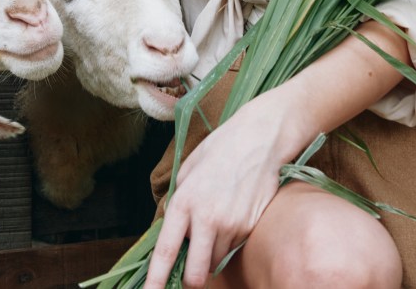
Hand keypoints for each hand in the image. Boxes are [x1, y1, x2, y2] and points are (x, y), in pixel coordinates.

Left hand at [144, 89, 304, 288]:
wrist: (259, 140)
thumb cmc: (220, 151)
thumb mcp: (188, 171)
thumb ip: (177, 201)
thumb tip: (168, 225)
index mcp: (184, 202)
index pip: (166, 250)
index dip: (156, 278)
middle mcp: (207, 218)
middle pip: (196, 273)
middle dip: (192, 279)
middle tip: (189, 273)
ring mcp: (231, 225)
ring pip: (216, 261)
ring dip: (211, 254)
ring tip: (215, 222)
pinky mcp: (250, 227)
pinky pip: (234, 247)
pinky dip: (228, 241)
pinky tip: (231, 215)